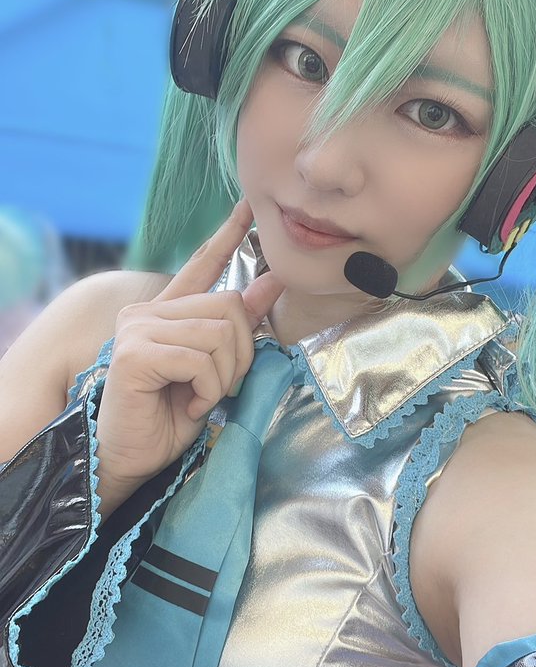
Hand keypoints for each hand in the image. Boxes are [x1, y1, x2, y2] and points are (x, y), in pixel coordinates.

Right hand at [95, 199, 282, 513]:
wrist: (132, 458)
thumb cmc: (170, 419)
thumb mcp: (214, 368)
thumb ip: (236, 326)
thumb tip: (271, 282)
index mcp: (165, 312)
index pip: (201, 264)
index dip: (227, 235)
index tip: (248, 209)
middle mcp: (147, 311)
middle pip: (228, 308)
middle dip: (241, 355)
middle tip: (220, 387)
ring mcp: (137, 329)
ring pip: (218, 335)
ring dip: (224, 377)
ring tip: (202, 398)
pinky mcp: (135, 354)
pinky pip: (199, 360)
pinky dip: (208, 389)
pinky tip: (191, 405)